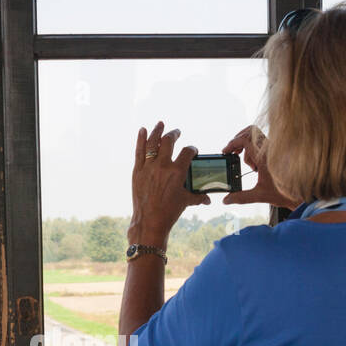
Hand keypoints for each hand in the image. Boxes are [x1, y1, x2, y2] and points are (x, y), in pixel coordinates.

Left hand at [130, 121, 209, 241]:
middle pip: (169, 141)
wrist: (149, 222)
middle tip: (177, 133)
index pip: (188, 152)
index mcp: (177, 172)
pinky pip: (139, 151)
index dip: (192, 149)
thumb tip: (208, 199)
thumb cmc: (169, 212)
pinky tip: (142, 130)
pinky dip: (140, 139)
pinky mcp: (137, 171)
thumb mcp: (186, 202)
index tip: (192, 150)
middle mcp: (163, 166)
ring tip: (161, 124)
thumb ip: (198, 197)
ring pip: (152, 143)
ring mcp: (148, 167)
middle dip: (174, 134)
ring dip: (157, 131)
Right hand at [221, 125, 296, 208]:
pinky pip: (262, 143)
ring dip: (247, 147)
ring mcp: (274, 149)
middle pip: (250, 131)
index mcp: (264, 158)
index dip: (233, 143)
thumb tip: (226, 200)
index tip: (226, 152)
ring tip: (249, 165)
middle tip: (233, 153)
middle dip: (238, 140)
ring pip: (255, 136)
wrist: (300, 194)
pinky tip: (255, 166)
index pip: (245, 140)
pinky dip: (254, 150)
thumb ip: (241, 197)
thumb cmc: (283, 193)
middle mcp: (270, 150)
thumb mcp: (259, 195)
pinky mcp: (276, 152)